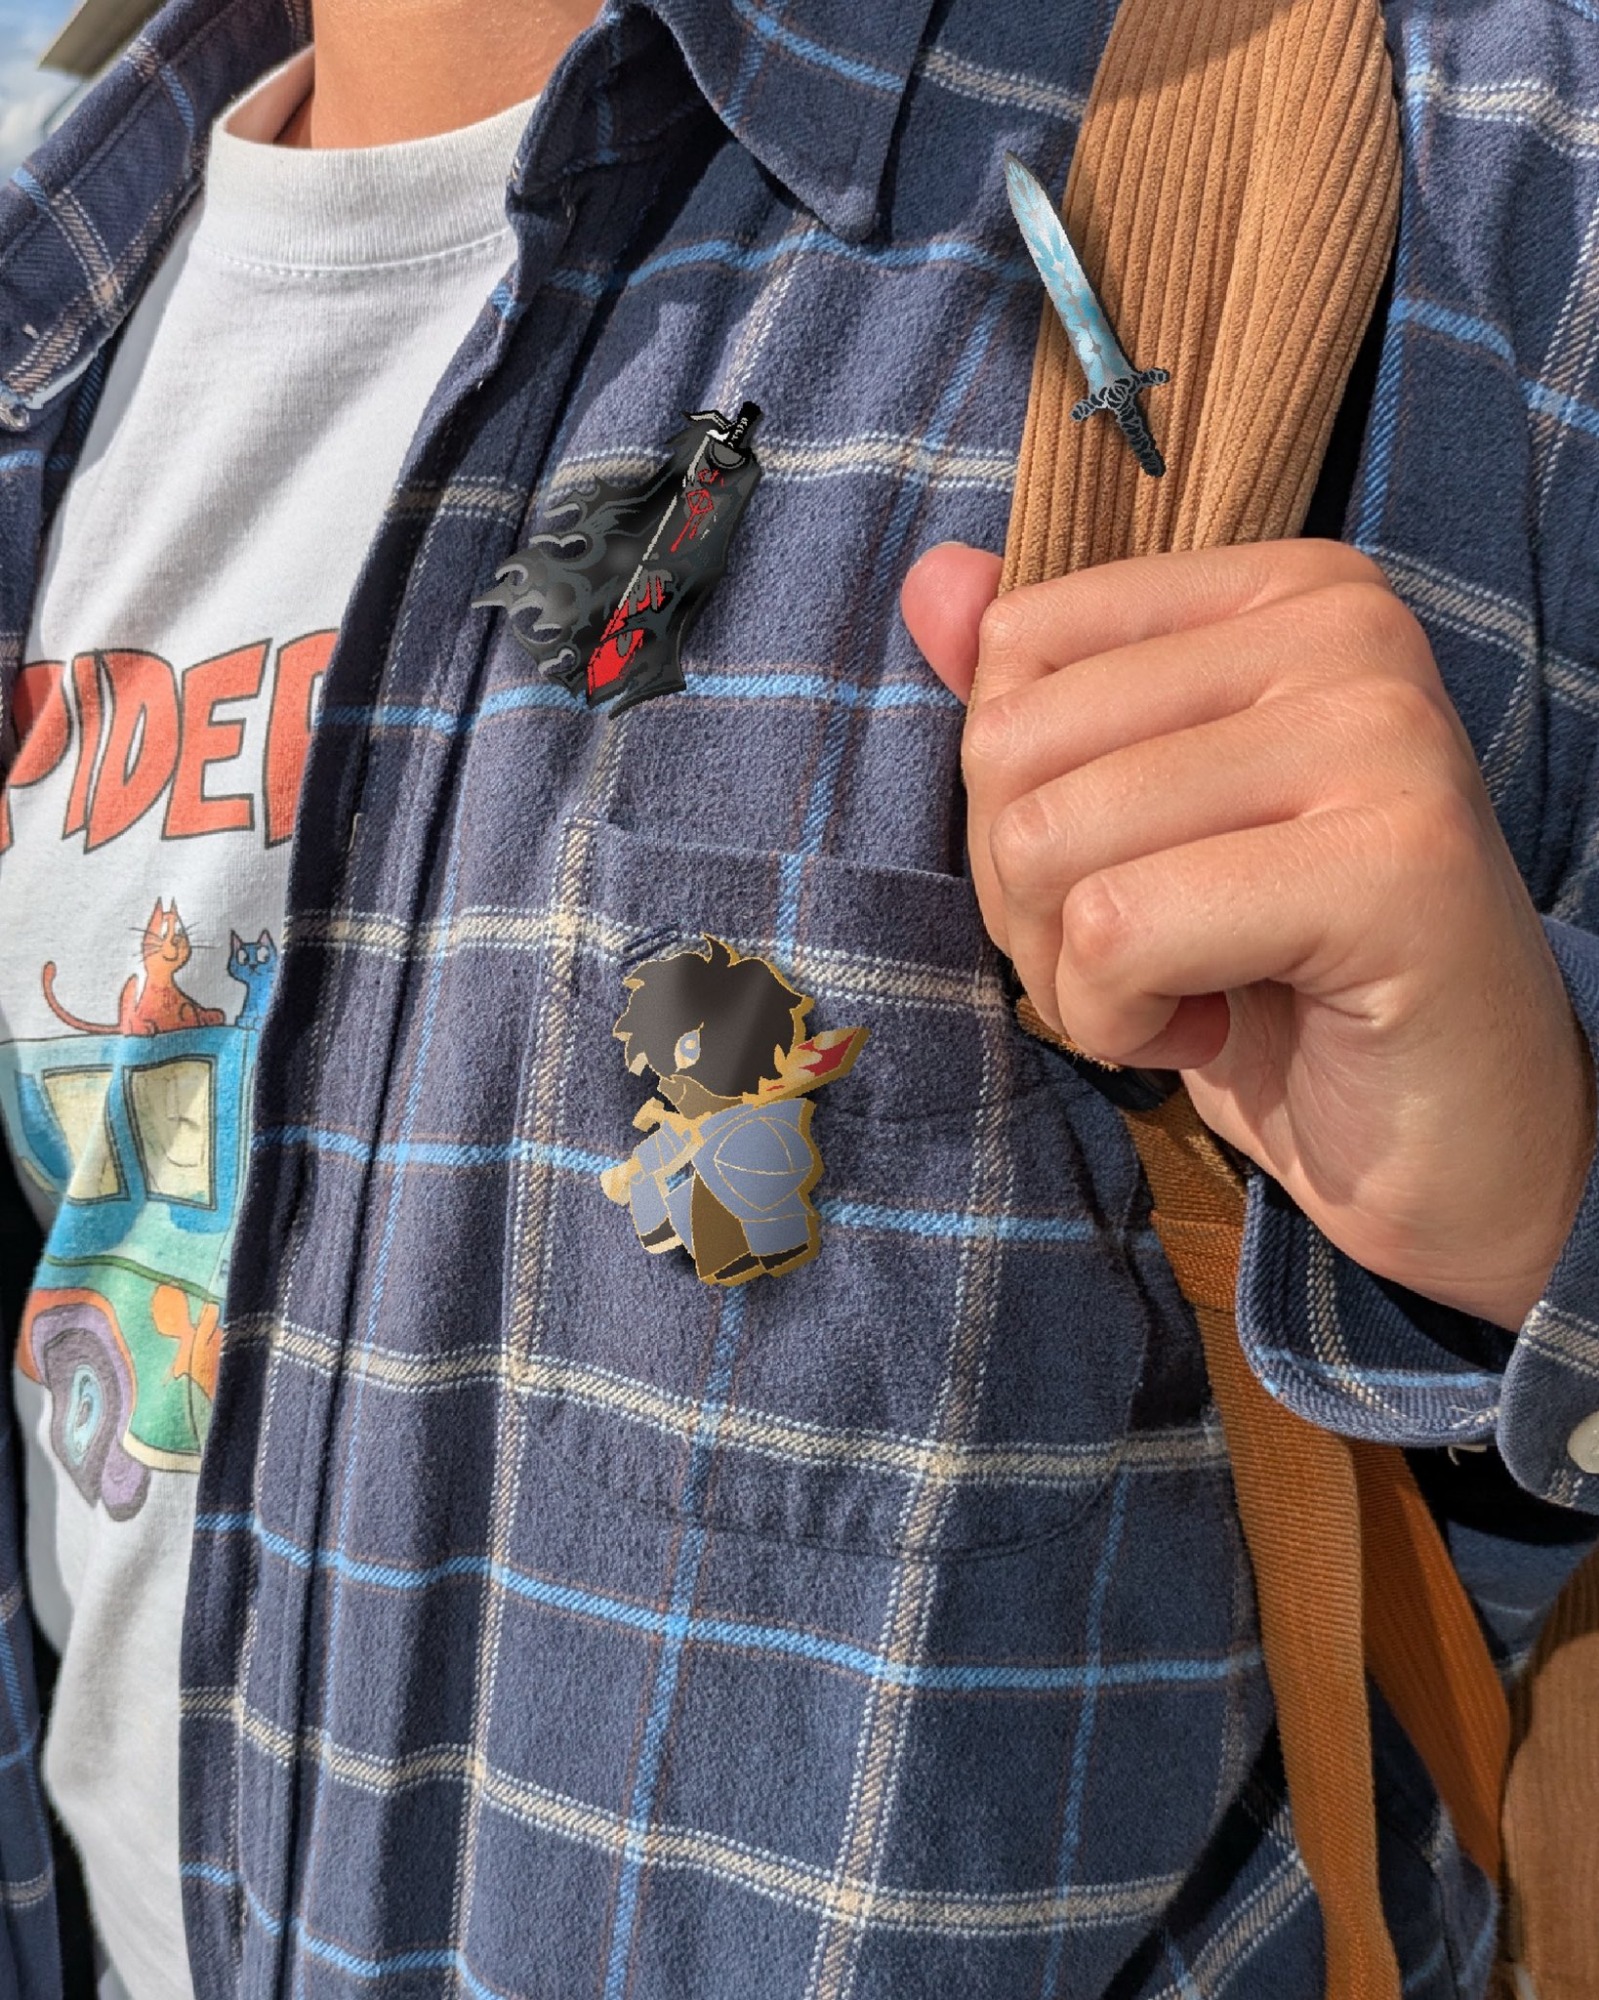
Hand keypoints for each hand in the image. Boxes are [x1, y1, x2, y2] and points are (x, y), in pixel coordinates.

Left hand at [900, 539, 1596, 1329]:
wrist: (1458, 1139)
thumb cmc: (1285, 981)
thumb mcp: (1139, 830)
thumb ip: (1044, 700)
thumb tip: (931, 581)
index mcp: (1290, 592)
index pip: (1020, 644)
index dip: (1009, 798)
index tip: (1119, 871)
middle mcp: (1348, 631)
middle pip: (1012, 745)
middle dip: (1023, 898)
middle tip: (1136, 962)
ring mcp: (1380, 738)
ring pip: (1047, 841)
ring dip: (1069, 973)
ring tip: (1176, 998)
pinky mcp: (1389, 867)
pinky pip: (1114, 933)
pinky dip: (1119, 1023)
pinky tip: (1213, 1034)